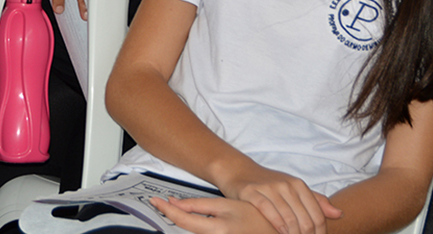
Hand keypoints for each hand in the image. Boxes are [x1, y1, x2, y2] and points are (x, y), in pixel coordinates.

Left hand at [152, 195, 276, 233]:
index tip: (155, 201)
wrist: (277, 232)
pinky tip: (196, 221)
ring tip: (180, 212)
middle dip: (173, 215)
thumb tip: (174, 203)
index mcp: (218, 228)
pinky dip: (197, 228)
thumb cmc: (254, 217)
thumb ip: (199, 206)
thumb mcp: (227, 206)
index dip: (166, 209)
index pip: (183, 219)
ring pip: (194, 232)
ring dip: (186, 222)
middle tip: (160, 204)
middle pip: (186, 228)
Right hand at [221, 167, 341, 233]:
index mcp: (299, 185)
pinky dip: (277, 226)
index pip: (318, 216)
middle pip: (305, 220)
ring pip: (289, 218)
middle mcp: (286, 185)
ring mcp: (269, 188)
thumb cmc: (269, 184)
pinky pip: (268, 211)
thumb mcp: (294, 189)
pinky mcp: (252, 192)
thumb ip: (317, 201)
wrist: (239, 171)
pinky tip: (281, 233)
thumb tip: (339, 214)